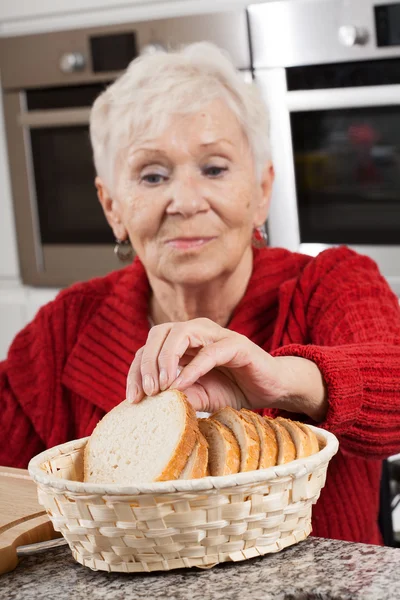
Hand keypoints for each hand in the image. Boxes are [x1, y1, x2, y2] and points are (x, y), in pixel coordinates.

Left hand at [126, 318, 327, 419]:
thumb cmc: (233, 388)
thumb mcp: (199, 396)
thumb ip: (177, 396)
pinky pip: (209, 351)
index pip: (148, 347)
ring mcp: (216, 334)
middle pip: (158, 332)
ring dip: (166, 360)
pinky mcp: (236, 344)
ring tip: (163, 387)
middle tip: (148, 391)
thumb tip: (150, 405)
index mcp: (182, 341)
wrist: (270, 389)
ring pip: (180, 333)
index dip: (135, 370)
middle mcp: (196, 331)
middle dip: (147, 362)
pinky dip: (193, 368)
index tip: (132, 398)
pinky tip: (182, 385)